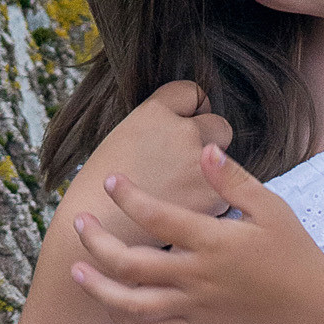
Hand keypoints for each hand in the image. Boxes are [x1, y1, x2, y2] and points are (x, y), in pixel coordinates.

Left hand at [72, 143, 323, 323]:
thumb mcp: (270, 207)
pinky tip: (108, 304)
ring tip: (76, 270)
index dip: (129, 198)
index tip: (110, 182)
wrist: (310, 307)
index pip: (159, 218)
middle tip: (79, 223)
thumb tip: (205, 149)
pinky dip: (125, 320)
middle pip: (132, 264)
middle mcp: (197, 277)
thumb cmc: (292, 252)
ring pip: (134, 304)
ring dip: (99, 289)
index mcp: (213, 242)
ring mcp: (194, 306)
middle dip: (99, 243)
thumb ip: (233, 180)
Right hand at [84, 81, 233, 235]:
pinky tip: (183, 211)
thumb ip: (157, 128)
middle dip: (209, 141)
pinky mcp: (211, 196)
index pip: (191, 92)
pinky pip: (223, 194)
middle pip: (218, 125)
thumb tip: (185, 126)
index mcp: (156, 111)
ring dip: (211, 174)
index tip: (187, 123)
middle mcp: (182, 130)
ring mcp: (199, 162)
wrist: (99, 231)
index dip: (191, 109)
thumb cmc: (100, 188)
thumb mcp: (121, 140)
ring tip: (181, 191)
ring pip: (224, 163)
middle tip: (188, 162)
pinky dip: (209, 203)